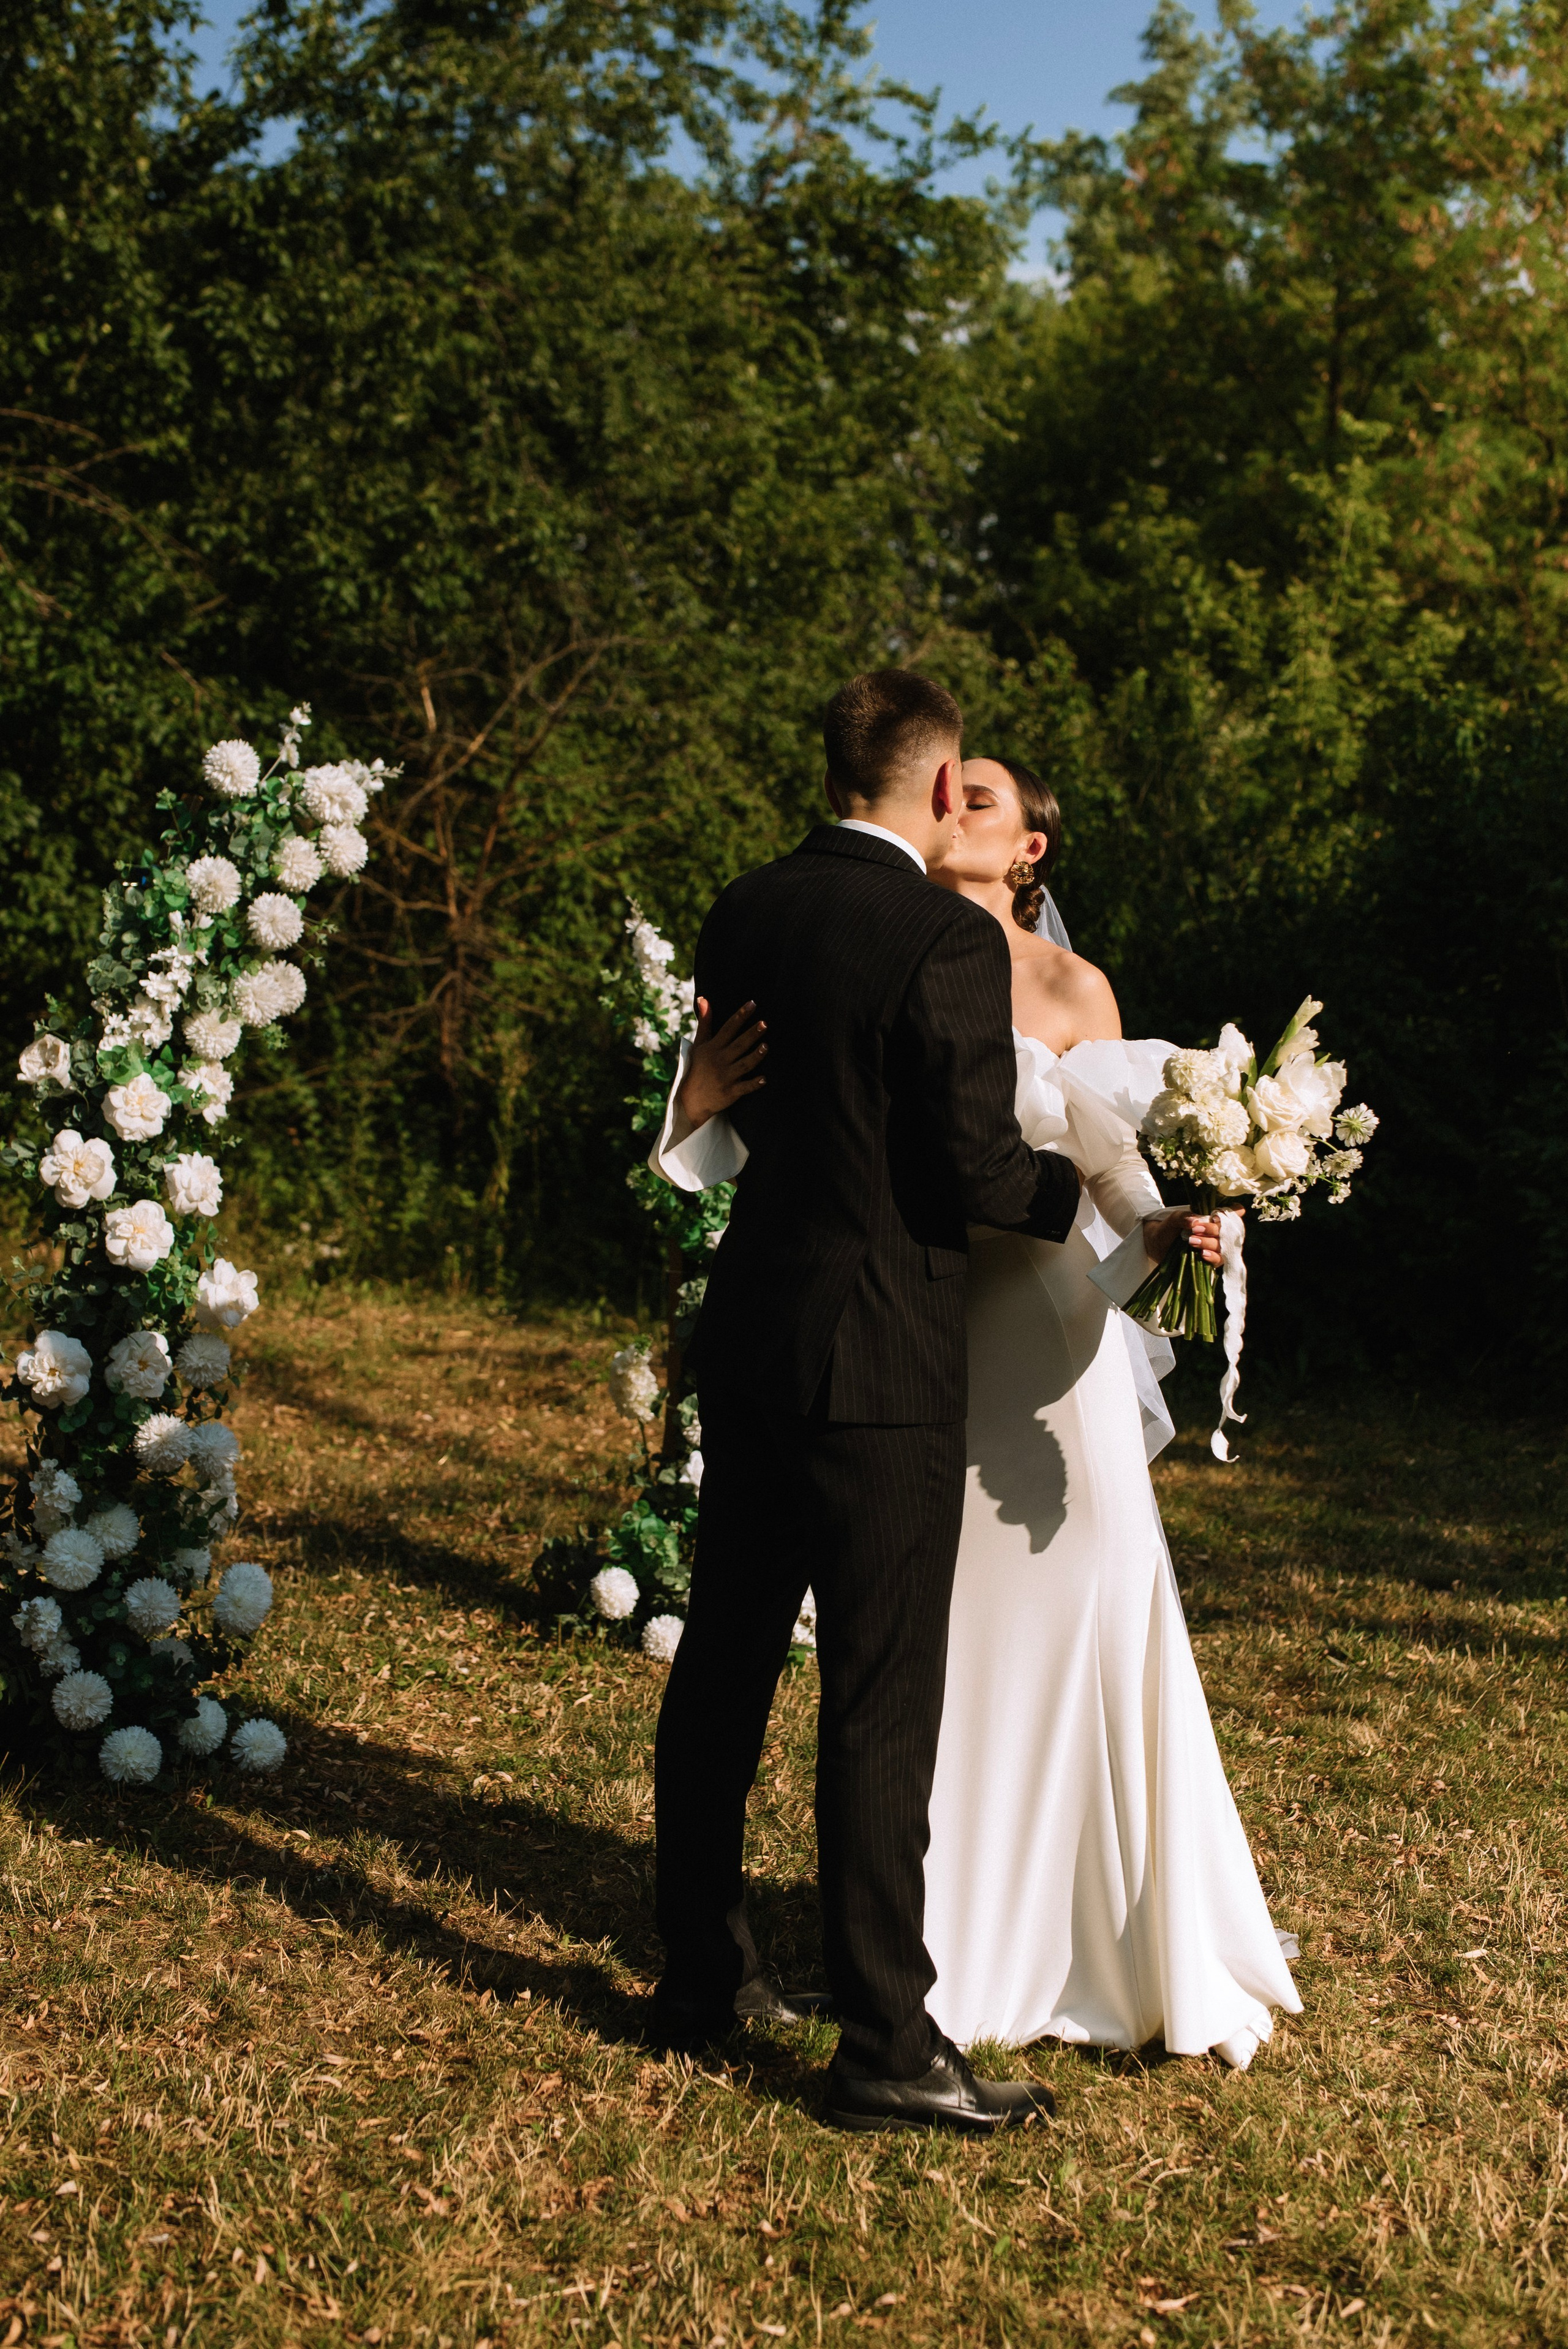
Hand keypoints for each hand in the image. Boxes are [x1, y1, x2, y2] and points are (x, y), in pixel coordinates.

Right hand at [677, 998, 766, 1128]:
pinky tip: (764, 1079)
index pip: (728, 1028)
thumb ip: (705, 1022)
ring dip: (755, 1056)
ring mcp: (726, 1076)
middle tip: (764, 1024)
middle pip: (739, 1045)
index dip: (740, 1016)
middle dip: (751, 1034)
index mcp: (713, 1047)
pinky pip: (745, 1087)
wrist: (692, 1098)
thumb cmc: (698, 1067)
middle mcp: (720, 1060)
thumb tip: (703, 998)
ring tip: (766, 1046)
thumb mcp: (699, 1044)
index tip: (752, 1004)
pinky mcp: (731, 1092)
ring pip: (744, 1065)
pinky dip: (754, 1084)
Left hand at [1143, 1206, 1229, 1269]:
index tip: (1227, 1212)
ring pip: (1223, 1246)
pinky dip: (1212, 1257)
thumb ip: (1183, 1217)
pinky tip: (1203, 1254)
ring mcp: (1215, 1248)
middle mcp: (1217, 1233)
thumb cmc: (1168, 1228)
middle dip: (1212, 1230)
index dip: (1234, 1212)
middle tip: (1195, 1229)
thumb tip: (1195, 1221)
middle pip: (1226, 1231)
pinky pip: (1219, 1261)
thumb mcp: (1173, 1219)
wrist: (1156, 1246)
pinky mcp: (1210, 1261)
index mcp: (1212, 1219)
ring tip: (1192, 1242)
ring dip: (1209, 1243)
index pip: (1232, 1213)